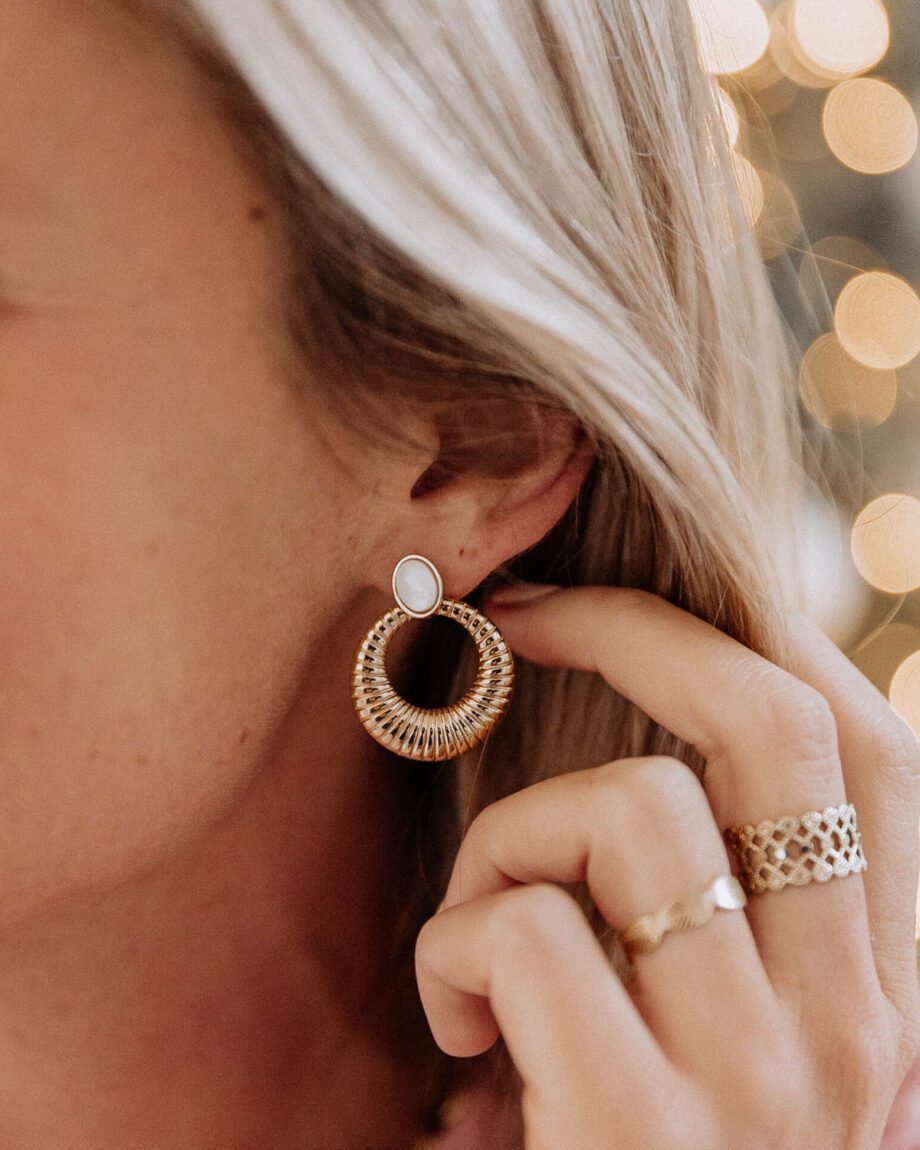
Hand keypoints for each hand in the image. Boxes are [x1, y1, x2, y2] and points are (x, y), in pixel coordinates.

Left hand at [415, 586, 919, 1148]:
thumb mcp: (717, 1036)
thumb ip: (718, 915)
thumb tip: (655, 754)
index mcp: (876, 993)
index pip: (866, 745)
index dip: (740, 636)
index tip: (610, 599)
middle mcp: (853, 1029)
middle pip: (772, 724)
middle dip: (629, 629)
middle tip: (516, 621)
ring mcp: (760, 1085)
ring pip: (628, 809)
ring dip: (510, 838)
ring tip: (484, 936)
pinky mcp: (640, 1134)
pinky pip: (524, 928)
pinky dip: (457, 945)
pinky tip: (463, 1035)